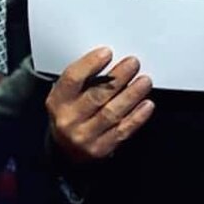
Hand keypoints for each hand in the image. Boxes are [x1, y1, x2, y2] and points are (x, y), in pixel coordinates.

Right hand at [45, 47, 154, 162]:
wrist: (66, 150)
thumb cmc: (69, 114)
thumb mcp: (66, 95)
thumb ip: (83, 80)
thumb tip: (109, 62)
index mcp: (58, 101)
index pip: (72, 79)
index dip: (90, 64)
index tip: (107, 53)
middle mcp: (69, 120)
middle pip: (96, 95)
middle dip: (118, 78)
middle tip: (132, 64)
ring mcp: (85, 136)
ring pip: (112, 113)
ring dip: (131, 95)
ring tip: (144, 82)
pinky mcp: (101, 148)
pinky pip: (122, 131)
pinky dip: (137, 117)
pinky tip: (146, 105)